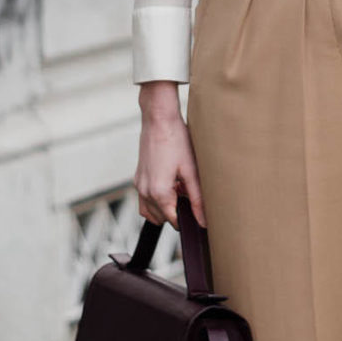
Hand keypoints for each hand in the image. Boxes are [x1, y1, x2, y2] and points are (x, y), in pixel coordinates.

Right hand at [134, 82, 206, 227]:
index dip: (187, 219)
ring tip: (180, 190)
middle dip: (176, 211)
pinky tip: (171, 184)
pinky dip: (157, 199)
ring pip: (150, 211)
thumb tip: (203, 221)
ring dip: (165, 207)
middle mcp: (145, 191)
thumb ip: (197, 200)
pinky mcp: (138, 177)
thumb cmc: (176, 140)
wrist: (159, 119)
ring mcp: (139, 184)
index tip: (197, 212)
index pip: (173, 220)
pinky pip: (145, 199)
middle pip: (161, 218)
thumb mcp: (191, 171)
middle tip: (190, 195)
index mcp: (158, 192)